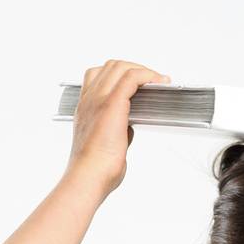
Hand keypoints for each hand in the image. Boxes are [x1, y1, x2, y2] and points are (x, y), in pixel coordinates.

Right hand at [65, 59, 169, 196]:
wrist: (88, 176)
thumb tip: (129, 129)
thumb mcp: (105, 145)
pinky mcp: (112, 104)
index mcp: (85, 108)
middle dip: (134, 68)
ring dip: (142, 70)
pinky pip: (132, 77)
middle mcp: (89, 100)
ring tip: (157, 81)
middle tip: (152, 81)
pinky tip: (159, 83)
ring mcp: (98, 100)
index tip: (137, 83)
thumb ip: (117, 132)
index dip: (119, 75)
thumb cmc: (95, 168)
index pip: (98, 76)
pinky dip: (148, 76)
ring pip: (121, 67)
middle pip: (111, 66)